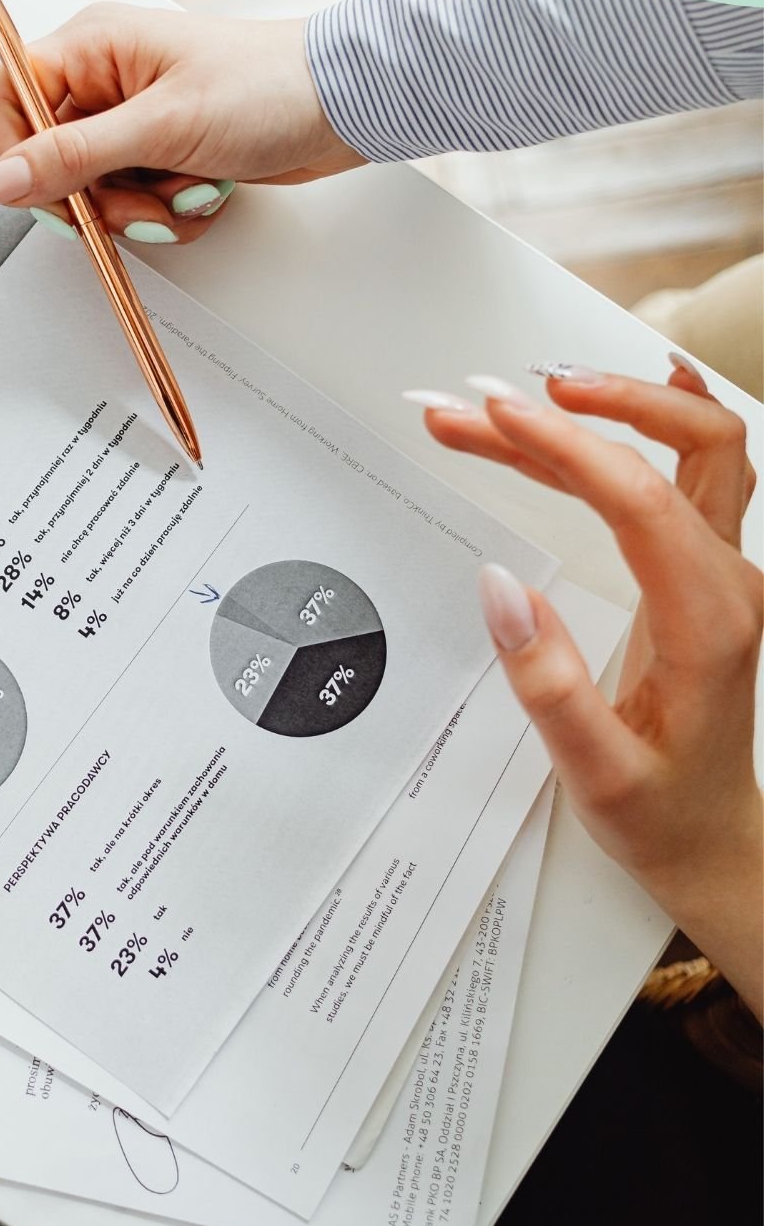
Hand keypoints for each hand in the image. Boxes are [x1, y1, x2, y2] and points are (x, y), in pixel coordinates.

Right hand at [0, 4, 356, 242]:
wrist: (346, 105)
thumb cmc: (270, 87)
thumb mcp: (161, 126)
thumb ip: (71, 158)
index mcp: (91, 47)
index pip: (4, 99)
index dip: (16, 156)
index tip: (52, 194)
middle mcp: (105, 81)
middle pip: (50, 161)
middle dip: (98, 197)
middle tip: (141, 199)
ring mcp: (135, 120)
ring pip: (96, 192)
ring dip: (142, 210)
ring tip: (188, 190)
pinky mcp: (164, 152)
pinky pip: (137, 202)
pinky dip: (168, 211)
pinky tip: (204, 190)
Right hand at [403, 357, 762, 1016]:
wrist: (712, 837)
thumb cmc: (662, 811)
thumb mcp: (595, 772)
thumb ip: (547, 684)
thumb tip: (500, 590)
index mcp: (707, 622)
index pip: (640, 498)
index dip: (566, 446)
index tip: (498, 415)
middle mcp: (728, 582)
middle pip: (686, 444)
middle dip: (589, 405)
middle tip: (496, 397)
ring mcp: (723, 569)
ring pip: (691, 446)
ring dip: (615, 405)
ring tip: (520, 398)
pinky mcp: (704, 568)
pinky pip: (695, 467)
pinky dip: (655, 418)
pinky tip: (631, 387)